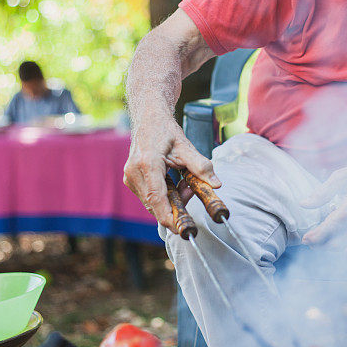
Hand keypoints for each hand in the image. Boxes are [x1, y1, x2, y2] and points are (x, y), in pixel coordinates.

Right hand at [123, 115, 220, 232]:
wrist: (148, 118)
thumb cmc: (166, 130)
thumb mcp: (186, 146)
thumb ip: (201, 166)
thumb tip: (216, 184)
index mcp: (147, 164)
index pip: (157, 199)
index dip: (169, 216)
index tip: (182, 228)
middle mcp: (134, 173)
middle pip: (155, 204)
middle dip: (176, 204)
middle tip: (192, 190)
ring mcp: (130, 177)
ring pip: (152, 202)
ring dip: (170, 199)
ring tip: (184, 181)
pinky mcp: (131, 179)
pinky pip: (148, 196)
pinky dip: (163, 194)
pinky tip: (174, 181)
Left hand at [300, 153, 346, 244]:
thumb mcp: (343, 174)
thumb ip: (324, 191)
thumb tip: (303, 204)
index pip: (340, 219)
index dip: (323, 231)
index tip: (307, 238)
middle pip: (344, 236)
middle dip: (323, 243)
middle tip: (307, 241)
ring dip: (330, 242)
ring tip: (316, 236)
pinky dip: (341, 236)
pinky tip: (333, 227)